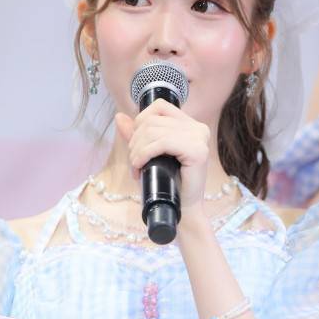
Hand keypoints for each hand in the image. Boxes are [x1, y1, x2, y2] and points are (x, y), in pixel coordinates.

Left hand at [115, 99, 209, 213]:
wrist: (183, 211)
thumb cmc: (168, 186)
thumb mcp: (149, 155)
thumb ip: (137, 135)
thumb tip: (119, 117)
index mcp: (190, 125)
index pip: (159, 107)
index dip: (140, 122)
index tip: (135, 146)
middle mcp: (198, 128)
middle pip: (152, 120)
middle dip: (135, 141)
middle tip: (134, 163)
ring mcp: (200, 138)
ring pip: (153, 131)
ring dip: (137, 151)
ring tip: (136, 167)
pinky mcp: (198, 151)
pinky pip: (162, 143)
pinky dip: (144, 154)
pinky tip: (140, 167)